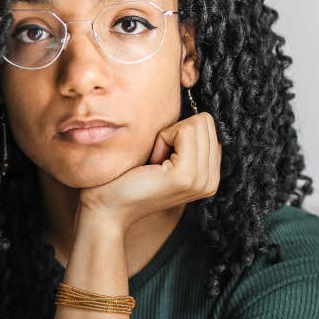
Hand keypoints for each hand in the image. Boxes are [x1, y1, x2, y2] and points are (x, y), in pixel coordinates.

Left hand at [78, 112, 220, 231]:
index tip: (161, 157)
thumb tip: (195, 111)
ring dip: (168, 136)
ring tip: (154, 162)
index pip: (209, 127)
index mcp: (210, 176)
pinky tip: (152, 162)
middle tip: (156, 159)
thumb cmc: (127, 178)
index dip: (180, 133)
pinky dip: (162, 139)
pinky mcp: (186, 175)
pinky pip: (184, 130)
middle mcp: (211, 180)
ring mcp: (201, 180)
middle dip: (175, 132)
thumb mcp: (165, 156)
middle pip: (205, 122)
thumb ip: (186, 140)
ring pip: (197, 123)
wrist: (107, 207)